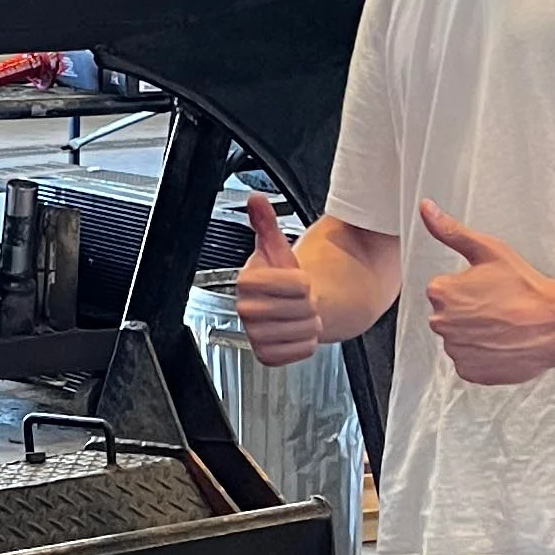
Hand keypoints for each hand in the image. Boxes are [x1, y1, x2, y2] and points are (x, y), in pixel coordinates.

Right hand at [236, 194, 323, 366]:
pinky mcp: (266, 355)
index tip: (297, 279)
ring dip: (309, 323)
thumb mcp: (278, 247)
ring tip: (299, 315)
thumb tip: (255, 199)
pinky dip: (307, 342)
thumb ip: (266, 223)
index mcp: (246, 281)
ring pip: (302, 331)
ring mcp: (254, 335)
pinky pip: (301, 351)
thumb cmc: (284, 278)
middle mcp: (245, 310)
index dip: (302, 282)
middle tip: (299, 300)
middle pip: (299, 309)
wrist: (288, 306)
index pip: (294, 284)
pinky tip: (296, 331)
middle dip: (307, 304)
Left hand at [418, 199, 554, 383]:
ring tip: (503, 326)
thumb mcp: (489, 250)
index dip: (468, 289)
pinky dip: (482, 356)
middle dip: (468, 312)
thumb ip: (451, 231)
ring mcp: (455, 350)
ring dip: (475, 335)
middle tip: (499, 308)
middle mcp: (440, 323)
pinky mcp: (469, 372)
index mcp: (440, 292)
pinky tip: (502, 344)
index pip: (443, 291)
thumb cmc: (525, 285)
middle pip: (448, 316)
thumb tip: (425, 207)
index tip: (490, 289)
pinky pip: (469, 362)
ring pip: (458, 340)